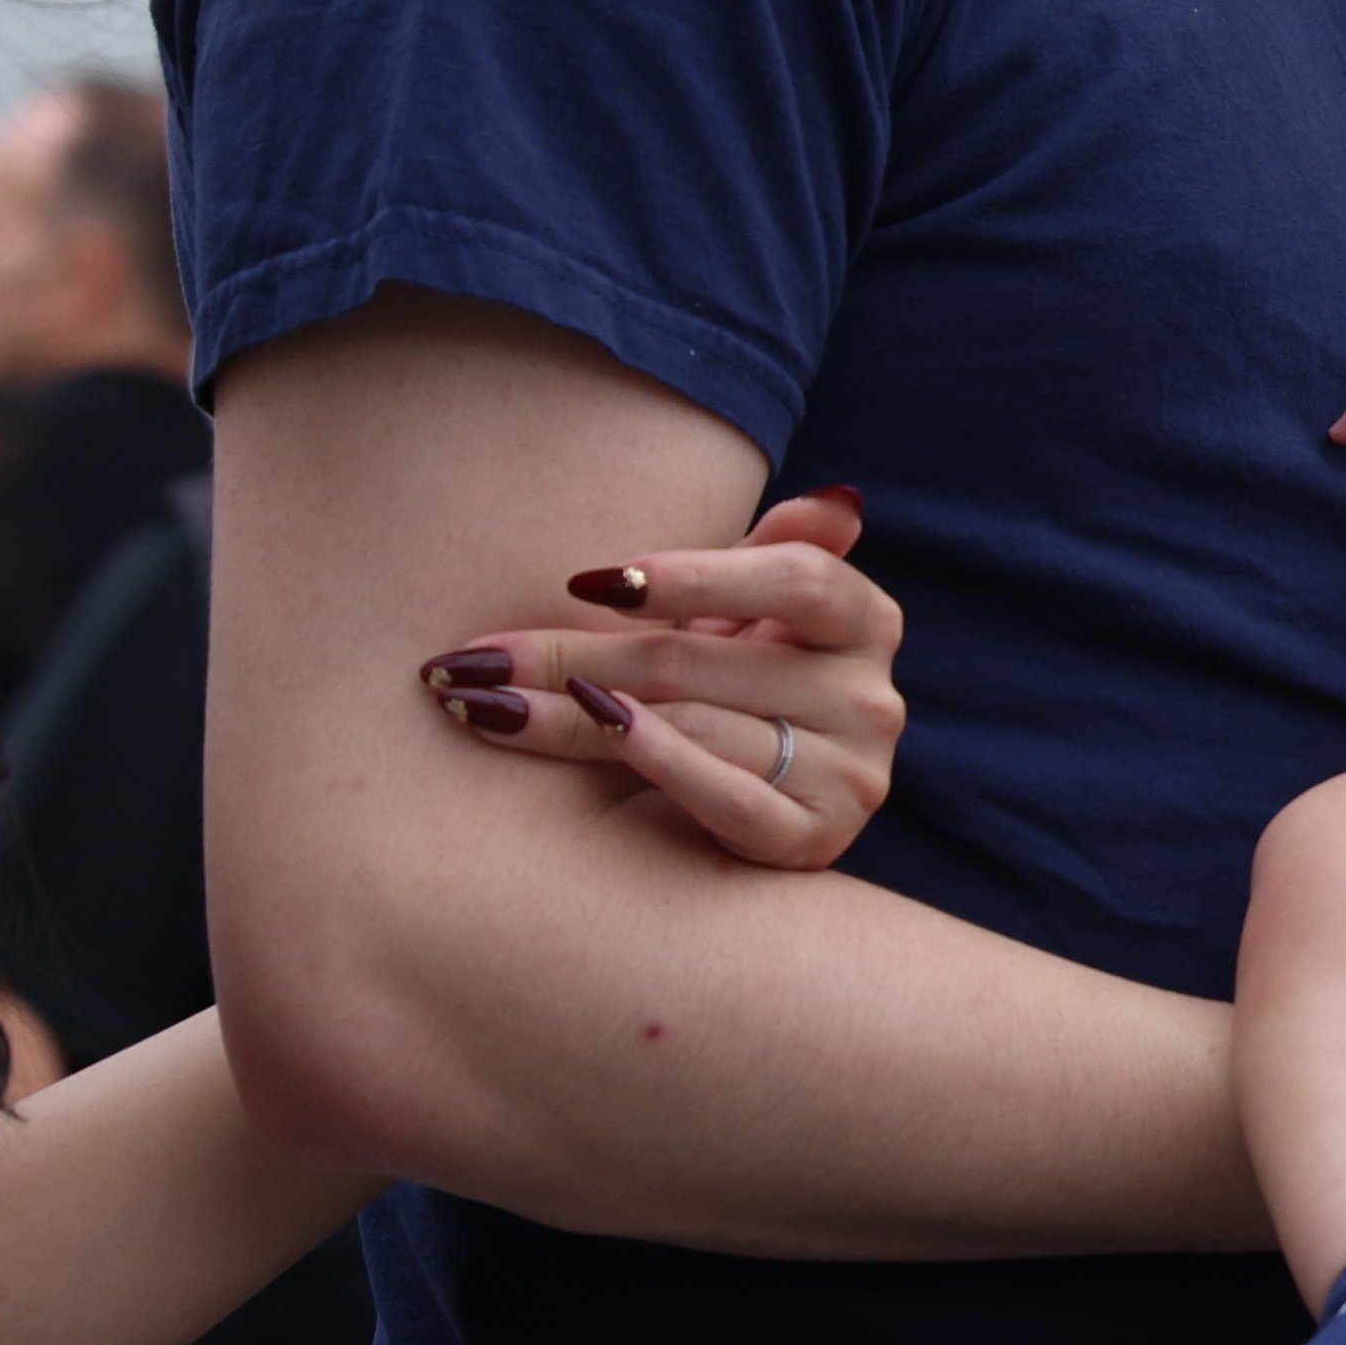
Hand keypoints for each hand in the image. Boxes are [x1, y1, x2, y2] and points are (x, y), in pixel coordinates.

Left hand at [415, 489, 903, 870]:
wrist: (769, 807)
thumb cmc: (744, 684)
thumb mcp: (759, 610)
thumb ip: (776, 552)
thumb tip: (833, 503)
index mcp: (866, 620)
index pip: (792, 580)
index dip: (694, 576)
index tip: (587, 583)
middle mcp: (870, 698)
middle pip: (705, 660)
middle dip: (575, 655)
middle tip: (475, 660)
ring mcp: (850, 776)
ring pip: (696, 726)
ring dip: (573, 716)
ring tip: (486, 707)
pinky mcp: (815, 841)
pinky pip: (726, 799)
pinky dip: (654, 762)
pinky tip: (587, 733)